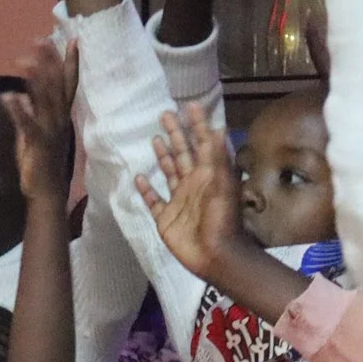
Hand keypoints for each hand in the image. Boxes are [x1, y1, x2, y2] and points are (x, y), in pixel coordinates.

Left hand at [1, 37, 76, 200]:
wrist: (45, 191)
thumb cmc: (39, 161)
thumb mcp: (34, 131)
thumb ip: (29, 111)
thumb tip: (21, 93)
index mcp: (61, 115)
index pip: (69, 83)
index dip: (70, 62)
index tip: (72, 39)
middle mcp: (60, 119)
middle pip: (56, 85)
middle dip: (49, 61)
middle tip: (40, 39)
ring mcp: (50, 131)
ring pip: (45, 100)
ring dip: (34, 79)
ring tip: (24, 60)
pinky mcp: (38, 144)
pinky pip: (28, 124)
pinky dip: (18, 110)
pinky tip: (8, 96)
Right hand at [138, 100, 247, 279]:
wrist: (215, 256)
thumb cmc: (222, 220)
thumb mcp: (223, 185)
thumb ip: (217, 157)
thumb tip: (217, 127)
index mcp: (207, 174)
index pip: (201, 143)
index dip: (196, 124)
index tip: (189, 105)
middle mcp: (192, 184)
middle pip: (182, 153)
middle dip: (175, 133)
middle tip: (165, 114)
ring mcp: (178, 201)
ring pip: (168, 172)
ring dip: (162, 156)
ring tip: (155, 139)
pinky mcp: (165, 218)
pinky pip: (153, 200)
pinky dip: (146, 189)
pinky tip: (139, 176)